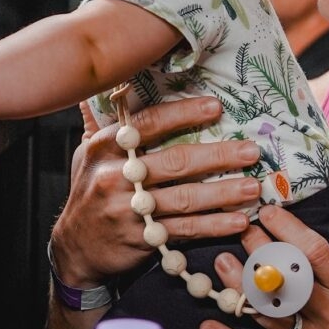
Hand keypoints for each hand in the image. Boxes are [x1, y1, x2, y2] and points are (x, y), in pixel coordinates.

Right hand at [49, 97, 262, 288]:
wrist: (75, 246)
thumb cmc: (90, 191)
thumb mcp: (88, 153)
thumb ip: (109, 123)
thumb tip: (118, 82)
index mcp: (105, 147)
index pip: (149, 124)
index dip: (183, 114)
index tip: (216, 107)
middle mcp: (116, 176)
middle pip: (175, 162)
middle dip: (218, 155)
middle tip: (250, 151)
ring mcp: (129, 210)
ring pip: (185, 199)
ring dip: (224, 193)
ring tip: (253, 187)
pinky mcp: (142, 239)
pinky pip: (185, 230)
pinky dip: (214, 226)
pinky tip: (238, 220)